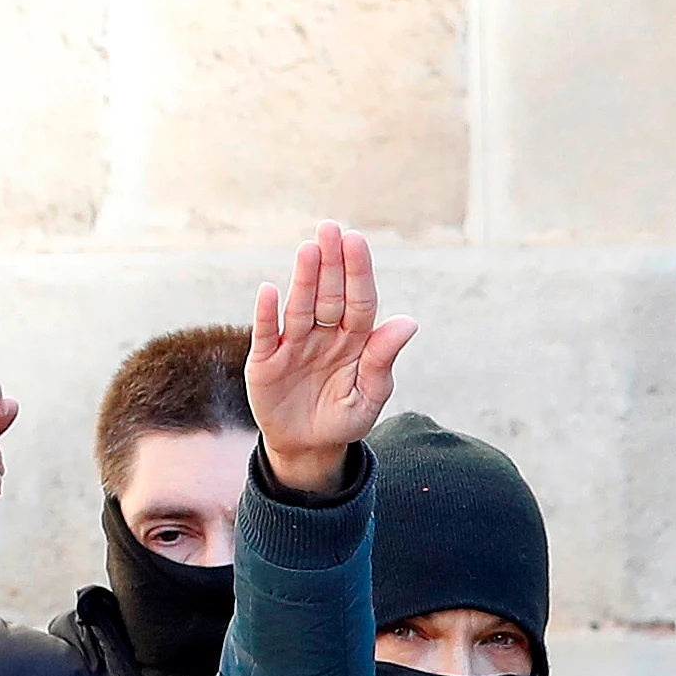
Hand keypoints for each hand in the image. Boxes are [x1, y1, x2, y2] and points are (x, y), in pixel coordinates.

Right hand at [245, 222, 417, 494]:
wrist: (309, 448)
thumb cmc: (344, 418)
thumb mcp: (369, 396)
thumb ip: (382, 360)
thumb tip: (409, 323)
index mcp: (355, 340)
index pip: (360, 301)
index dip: (358, 272)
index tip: (357, 241)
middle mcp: (324, 334)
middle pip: (329, 294)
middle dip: (331, 262)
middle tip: (330, 227)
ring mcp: (294, 344)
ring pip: (300, 306)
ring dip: (304, 279)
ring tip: (309, 249)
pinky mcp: (266, 361)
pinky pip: (268, 333)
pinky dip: (267, 314)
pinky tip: (268, 290)